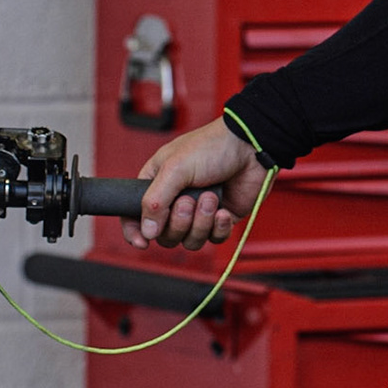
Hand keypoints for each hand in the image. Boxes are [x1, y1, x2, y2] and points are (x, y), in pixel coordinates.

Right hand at [120, 118, 264, 250]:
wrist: (252, 147)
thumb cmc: (213, 146)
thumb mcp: (175, 167)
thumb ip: (155, 201)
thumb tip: (147, 231)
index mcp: (157, 183)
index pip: (135, 215)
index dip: (135, 231)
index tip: (143, 242)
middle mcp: (176, 199)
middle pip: (165, 234)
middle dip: (178, 222)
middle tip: (189, 201)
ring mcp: (200, 211)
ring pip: (190, 240)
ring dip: (200, 223)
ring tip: (210, 198)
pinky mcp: (221, 218)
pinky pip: (214, 238)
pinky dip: (219, 227)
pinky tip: (223, 211)